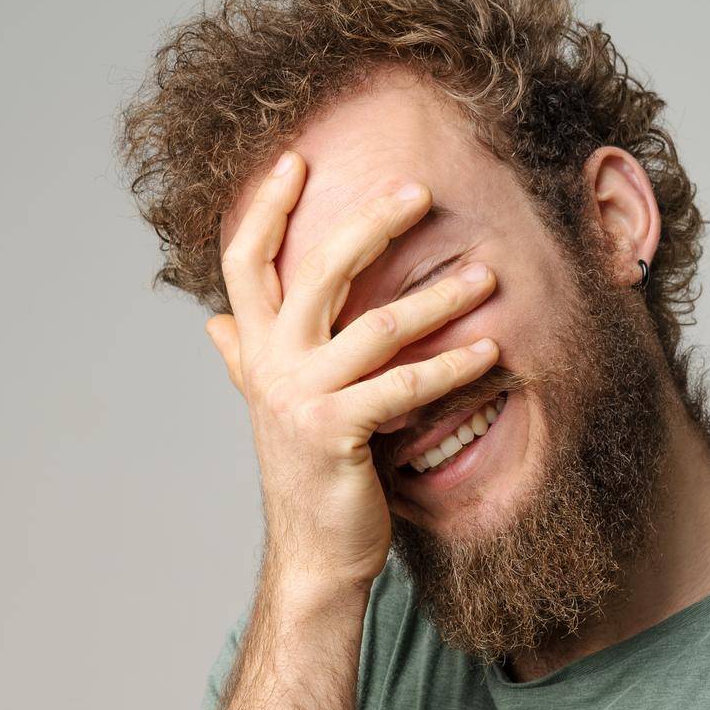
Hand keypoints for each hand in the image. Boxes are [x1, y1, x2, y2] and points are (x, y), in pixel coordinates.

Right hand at [206, 151, 498, 592]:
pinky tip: (492, 349)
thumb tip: (217, 323)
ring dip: (438, 298)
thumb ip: (247, 360)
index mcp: (255, 351)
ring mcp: (302, 399)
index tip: (296, 157)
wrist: (316, 551)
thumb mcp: (273, 408)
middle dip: (369, 225)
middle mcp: (272, 367)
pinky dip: (452, 366)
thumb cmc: (308, 474)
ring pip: (375, 327)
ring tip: (487, 274)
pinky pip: (404, 386)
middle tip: (418, 191)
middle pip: (314, 273)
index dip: (263, 207)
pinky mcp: (339, 434)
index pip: (245, 262)